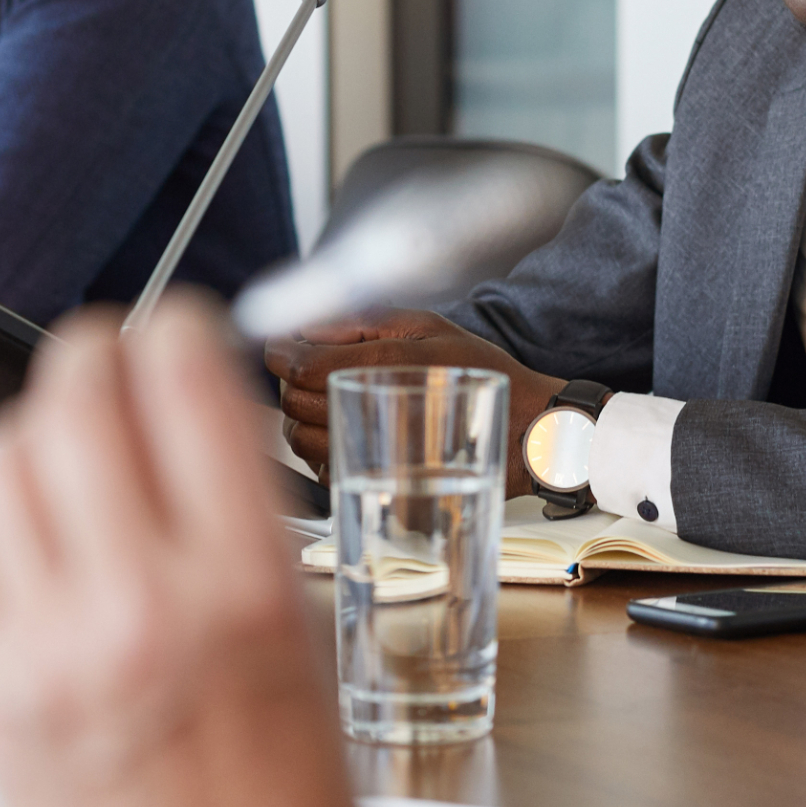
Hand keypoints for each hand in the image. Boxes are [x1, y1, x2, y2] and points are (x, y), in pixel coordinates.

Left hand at [0, 301, 368, 806]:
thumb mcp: (312, 650)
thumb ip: (240, 532)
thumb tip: (188, 433)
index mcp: (245, 588)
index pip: (182, 383)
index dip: (175, 330)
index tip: (174, 332)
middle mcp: (136, 606)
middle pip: (74, 400)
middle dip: (93, 359)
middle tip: (107, 368)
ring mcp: (44, 651)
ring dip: (26, 435)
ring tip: (59, 455)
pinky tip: (7, 528)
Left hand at [263, 309, 561, 478]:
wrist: (527, 433)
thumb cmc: (482, 374)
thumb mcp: (429, 326)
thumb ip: (364, 322)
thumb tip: (309, 325)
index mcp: (383, 369)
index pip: (298, 365)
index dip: (278, 352)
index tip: (281, 344)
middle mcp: (374, 416)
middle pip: (292, 401)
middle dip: (291, 382)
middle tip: (311, 366)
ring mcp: (374, 457)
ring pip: (300, 439)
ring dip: (302, 416)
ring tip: (329, 397)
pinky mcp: (379, 484)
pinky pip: (323, 467)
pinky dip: (322, 446)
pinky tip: (348, 426)